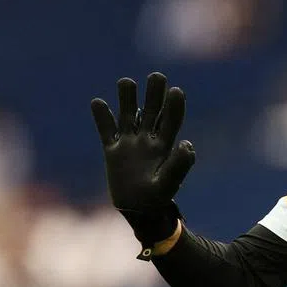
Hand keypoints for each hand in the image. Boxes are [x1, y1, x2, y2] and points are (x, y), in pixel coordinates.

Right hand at [91, 73, 194, 251]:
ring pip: (128, 116)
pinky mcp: (112, 151)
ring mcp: (129, 144)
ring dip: (128, 100)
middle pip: (151, 112)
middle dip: (154, 94)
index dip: (174, 106)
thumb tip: (188, 144)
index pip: (170, 121)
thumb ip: (179, 165)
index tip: (176, 91)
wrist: (139, 210)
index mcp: (164, 146)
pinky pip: (106, 131)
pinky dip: (102, 118)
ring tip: (127, 82)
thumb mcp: (170, 183)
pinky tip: (98, 102)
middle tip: (157, 76)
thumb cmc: (157, 199)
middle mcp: (147, 140)